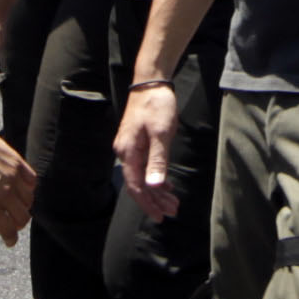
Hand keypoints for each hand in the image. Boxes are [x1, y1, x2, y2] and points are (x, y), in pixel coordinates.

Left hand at [0, 82, 34, 242]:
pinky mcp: (18, 163)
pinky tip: (20, 188)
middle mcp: (4, 194)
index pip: (8, 230)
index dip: (10, 239)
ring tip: (14, 205)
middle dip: (17, 225)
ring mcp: (13, 178)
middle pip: (22, 218)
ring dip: (23, 207)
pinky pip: (32, 181)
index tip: (9, 241)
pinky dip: (28, 188)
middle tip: (11, 223)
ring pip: (29, 201)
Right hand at [115, 78, 183, 221]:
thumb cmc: (156, 105)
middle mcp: (125, 152)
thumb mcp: (161, 133)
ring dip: (157, 190)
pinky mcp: (137, 143)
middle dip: (155, 200)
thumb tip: (153, 186)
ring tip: (173, 202)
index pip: (136, 186)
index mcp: (128, 152)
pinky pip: (144, 166)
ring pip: (142, 176)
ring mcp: (130, 148)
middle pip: (138, 184)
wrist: (151, 82)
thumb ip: (157, 161)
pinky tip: (166, 185)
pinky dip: (156, 177)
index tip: (160, 216)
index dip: (148, 203)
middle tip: (173, 211)